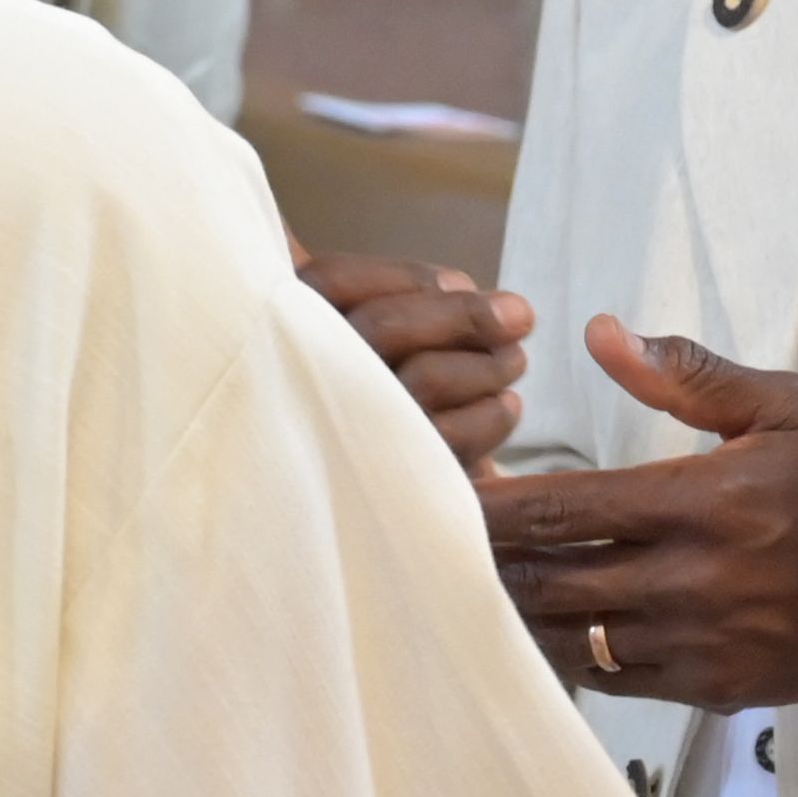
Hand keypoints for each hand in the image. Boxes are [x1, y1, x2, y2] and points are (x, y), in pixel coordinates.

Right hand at [297, 254, 533, 468]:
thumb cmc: (363, 409)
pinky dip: (492, 416)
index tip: (461, 282)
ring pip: (427, 378)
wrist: (358, 519)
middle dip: (466, 314)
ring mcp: (341, 436)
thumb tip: (458, 284)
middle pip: (386, 326)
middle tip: (519, 316)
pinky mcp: (384, 482)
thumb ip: (385, 299)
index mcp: (278, 337)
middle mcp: (299, 383)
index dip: (409, 277)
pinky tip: (505, 406)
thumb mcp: (347, 342)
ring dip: (488, 364)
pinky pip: (451, 440)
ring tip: (514, 360)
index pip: (330, 282)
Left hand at [470, 317, 797, 707]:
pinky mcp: (712, 691)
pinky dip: (577, 653)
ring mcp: (699, 646)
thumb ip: (688, 376)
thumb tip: (598, 335)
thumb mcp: (785, 407)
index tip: (448, 492)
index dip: (492, 506)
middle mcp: (690, 581)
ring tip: (489, 585)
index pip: (561, 509)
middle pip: (548, 582)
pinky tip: (560, 624)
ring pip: (571, 640)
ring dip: (524, 613)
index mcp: (701, 502)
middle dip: (490, 563)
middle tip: (447, 541)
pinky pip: (615, 680)